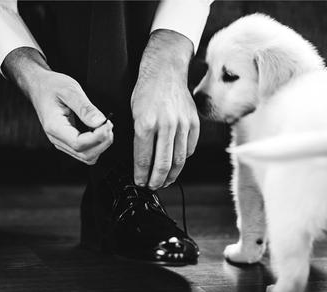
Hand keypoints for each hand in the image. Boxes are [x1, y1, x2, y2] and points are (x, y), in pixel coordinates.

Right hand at [2, 47, 112, 164]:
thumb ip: (85, 108)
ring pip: (86, 156)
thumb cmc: (51, 86)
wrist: (39, 86)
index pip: (79, 144)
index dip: (97, 137)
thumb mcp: (70, 90)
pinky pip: (85, 151)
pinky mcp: (67, 141)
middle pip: (85, 155)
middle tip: (109, 124)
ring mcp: (61, 142)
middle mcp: (56, 138)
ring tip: (105, 127)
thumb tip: (100, 122)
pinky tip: (99, 130)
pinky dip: (96, 144)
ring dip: (101, 145)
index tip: (108, 123)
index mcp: (54, 126)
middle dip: (102, 143)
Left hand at [131, 30, 199, 189]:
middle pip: (162, 164)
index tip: (140, 182)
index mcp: (145, 123)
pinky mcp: (193, 123)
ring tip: (165, 181)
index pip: (143, 159)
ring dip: (171, 175)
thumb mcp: (133, 112)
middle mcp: (165, 125)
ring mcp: (182, 124)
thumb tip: (142, 161)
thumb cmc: (146, 90)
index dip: (141, 175)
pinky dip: (183, 160)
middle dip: (156, 180)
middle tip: (152, 186)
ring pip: (178, 160)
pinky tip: (176, 165)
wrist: (166, 70)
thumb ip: (139, 137)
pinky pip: (189, 148)